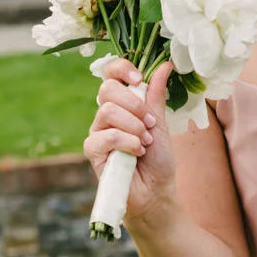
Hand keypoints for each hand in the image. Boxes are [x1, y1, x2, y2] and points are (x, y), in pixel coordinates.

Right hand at [82, 58, 178, 230]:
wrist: (156, 191)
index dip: (122, 69)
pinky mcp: (92, 151)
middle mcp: (105, 115)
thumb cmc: (157, 158)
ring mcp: (97, 132)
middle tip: (149, 123)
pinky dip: (127, 142)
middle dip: (134, 104)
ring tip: (145, 142)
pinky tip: (137, 153)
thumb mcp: (160, 122)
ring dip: (133, 126)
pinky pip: (106, 136)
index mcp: (121, 104)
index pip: (111, 74)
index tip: (138, 79)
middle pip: (107, 89)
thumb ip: (156, 95)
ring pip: (107, 111)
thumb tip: (165, 65)